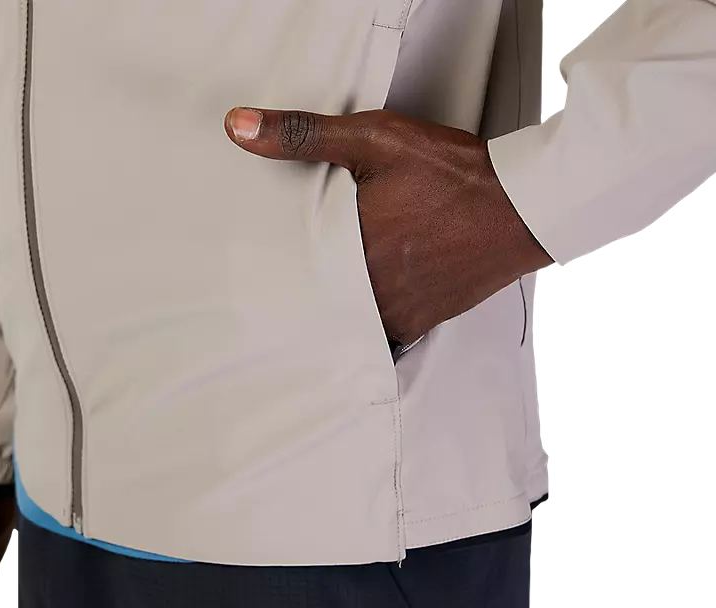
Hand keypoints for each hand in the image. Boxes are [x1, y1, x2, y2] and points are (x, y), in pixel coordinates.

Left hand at [224, 107, 553, 346]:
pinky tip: (373, 293)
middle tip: (288, 281)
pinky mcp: (421, 322)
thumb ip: (302, 134)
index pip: (290, 273)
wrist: (522, 207)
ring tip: (332, 285)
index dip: (278, 268)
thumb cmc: (450, 173)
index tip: (266, 266)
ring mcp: (396, 313)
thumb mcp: (373, 139)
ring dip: (341, 303)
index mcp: (346, 255)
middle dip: (308, 288)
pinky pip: (381, 328)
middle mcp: (368, 295)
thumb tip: (237, 127)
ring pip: (349, 317)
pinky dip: (372, 314)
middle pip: (319, 300)